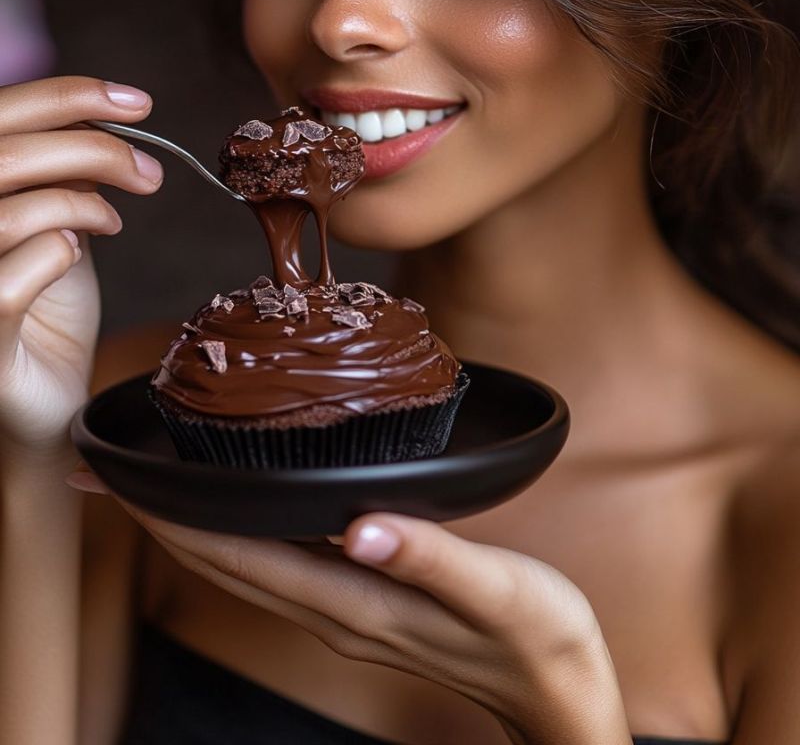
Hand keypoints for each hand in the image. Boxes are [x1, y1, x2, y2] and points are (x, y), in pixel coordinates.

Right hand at [0, 77, 162, 451]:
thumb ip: (60, 171)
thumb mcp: (57, 221)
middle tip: (148, 172)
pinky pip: (14, 278)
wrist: (47, 399)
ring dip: (82, 206)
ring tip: (113, 221)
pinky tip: (75, 256)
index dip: (67, 96)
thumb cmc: (49, 308)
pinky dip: (59, 255)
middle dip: (93, 149)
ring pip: (13, 213)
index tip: (138, 104)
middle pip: (5, 155)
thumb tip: (97, 115)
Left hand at [91, 492, 629, 743]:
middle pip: (227, 565)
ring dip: (190, 530)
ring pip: (246, 567)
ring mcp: (346, 610)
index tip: (126, 481)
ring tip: (150, 489)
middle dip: (161, 522)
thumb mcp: (497, 590)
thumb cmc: (536, 634)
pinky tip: (236, 513)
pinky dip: (237, 536)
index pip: (244, 557)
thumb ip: (431, 556)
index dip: (179, 520)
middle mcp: (337, 609)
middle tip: (103, 474)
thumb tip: (360, 527)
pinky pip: (278, 566)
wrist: (558, 689)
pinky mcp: (364, 601)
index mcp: (357, 599)